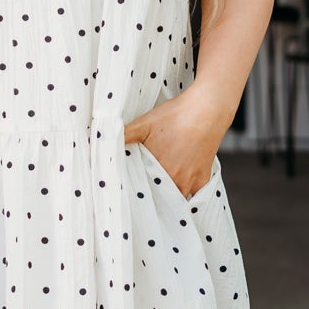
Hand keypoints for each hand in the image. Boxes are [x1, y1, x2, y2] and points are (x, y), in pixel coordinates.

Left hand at [123, 84, 232, 198]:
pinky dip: (186, 196)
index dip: (135, 192)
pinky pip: (194, 197)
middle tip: (142, 193)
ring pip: (175, 199)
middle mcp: (174, 180)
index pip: (141, 190)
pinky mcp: (203, 179)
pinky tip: (179, 194)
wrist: (207, 110)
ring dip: (166, 198)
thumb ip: (123, 135)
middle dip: (150, 197)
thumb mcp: (144, 123)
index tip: (129, 190)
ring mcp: (190, 181)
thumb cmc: (175, 115)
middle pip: (158, 198)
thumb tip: (101, 139)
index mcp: (156, 169)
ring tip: (157, 195)